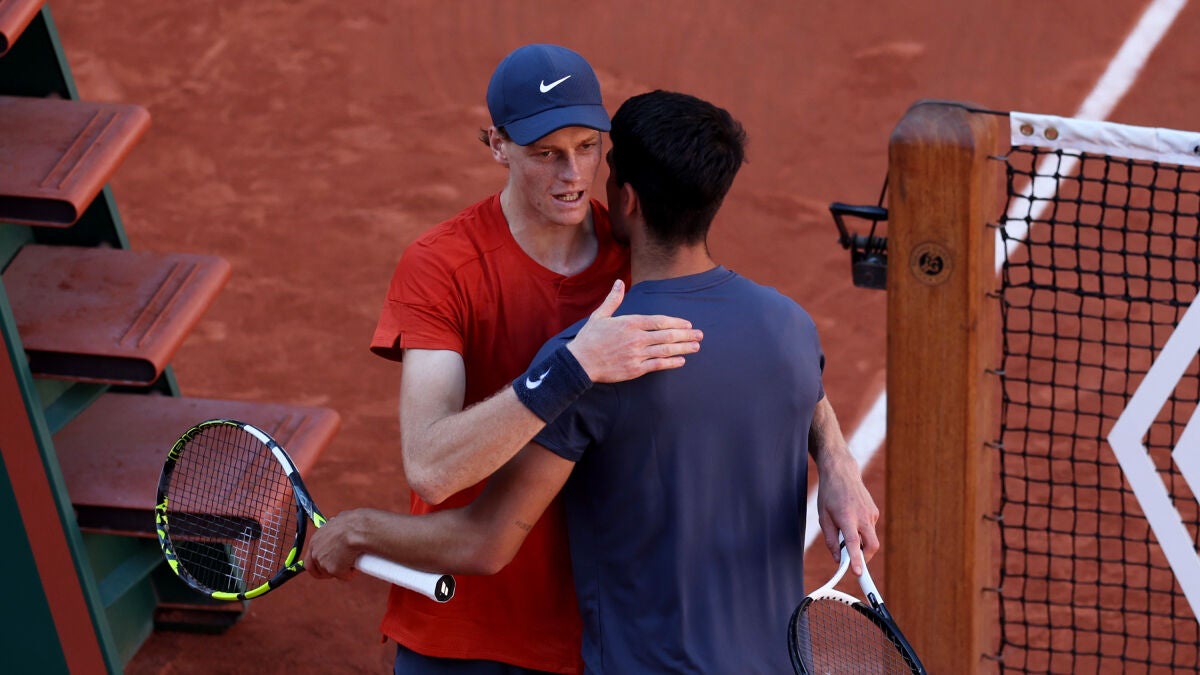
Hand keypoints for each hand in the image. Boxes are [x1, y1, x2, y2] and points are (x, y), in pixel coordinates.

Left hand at [306, 511, 365, 580]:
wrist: (359, 529)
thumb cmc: (354, 523)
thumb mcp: (341, 521)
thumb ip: (336, 528)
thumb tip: (339, 522)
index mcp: (315, 539)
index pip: (310, 558)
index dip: (318, 563)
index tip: (327, 565)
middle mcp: (316, 551)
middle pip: (317, 569)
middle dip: (329, 571)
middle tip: (341, 568)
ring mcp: (323, 562)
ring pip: (332, 573)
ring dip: (342, 571)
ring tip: (353, 561)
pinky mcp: (333, 570)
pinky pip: (344, 576)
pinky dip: (351, 573)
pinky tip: (358, 563)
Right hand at [567, 280, 702, 382]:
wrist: (580, 362)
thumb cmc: (589, 338)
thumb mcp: (600, 315)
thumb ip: (613, 299)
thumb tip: (619, 282)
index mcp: (630, 323)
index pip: (660, 321)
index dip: (676, 323)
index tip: (688, 324)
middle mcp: (637, 338)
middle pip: (667, 335)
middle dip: (686, 335)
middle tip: (700, 335)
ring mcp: (637, 354)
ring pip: (666, 350)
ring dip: (684, 348)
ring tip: (696, 347)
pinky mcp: (635, 369)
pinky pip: (658, 365)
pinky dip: (671, 363)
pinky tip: (681, 360)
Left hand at [815, 450, 879, 576]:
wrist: (842, 472)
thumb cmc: (829, 495)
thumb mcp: (823, 517)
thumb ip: (830, 540)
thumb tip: (837, 559)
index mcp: (847, 517)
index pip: (854, 543)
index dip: (856, 560)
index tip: (858, 573)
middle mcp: (862, 516)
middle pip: (872, 546)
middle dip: (865, 558)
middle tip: (854, 561)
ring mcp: (871, 514)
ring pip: (871, 538)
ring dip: (861, 543)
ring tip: (846, 529)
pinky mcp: (875, 512)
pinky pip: (870, 529)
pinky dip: (862, 531)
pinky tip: (852, 519)